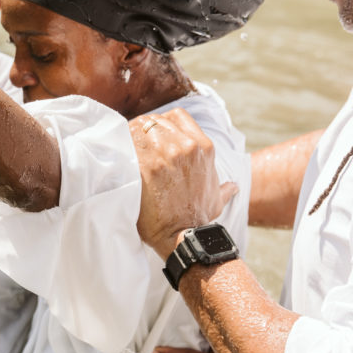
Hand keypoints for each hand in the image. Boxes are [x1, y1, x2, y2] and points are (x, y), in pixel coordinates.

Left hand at [129, 110, 236, 257]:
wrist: (184, 237)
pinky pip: (129, 144)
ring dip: (131, 136)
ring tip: (124, 148)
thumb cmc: (198, 219)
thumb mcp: (217, 200)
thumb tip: (233, 187)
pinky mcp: (147, 166)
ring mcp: (166, 154)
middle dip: (144, 128)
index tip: (153, 133)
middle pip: (156, 120)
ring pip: (141, 127)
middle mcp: (186, 146)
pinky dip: (122, 147)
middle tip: (134, 142)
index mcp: (203, 147)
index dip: (162, 122)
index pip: (177, 115)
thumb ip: (224, 188)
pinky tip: (119, 156)